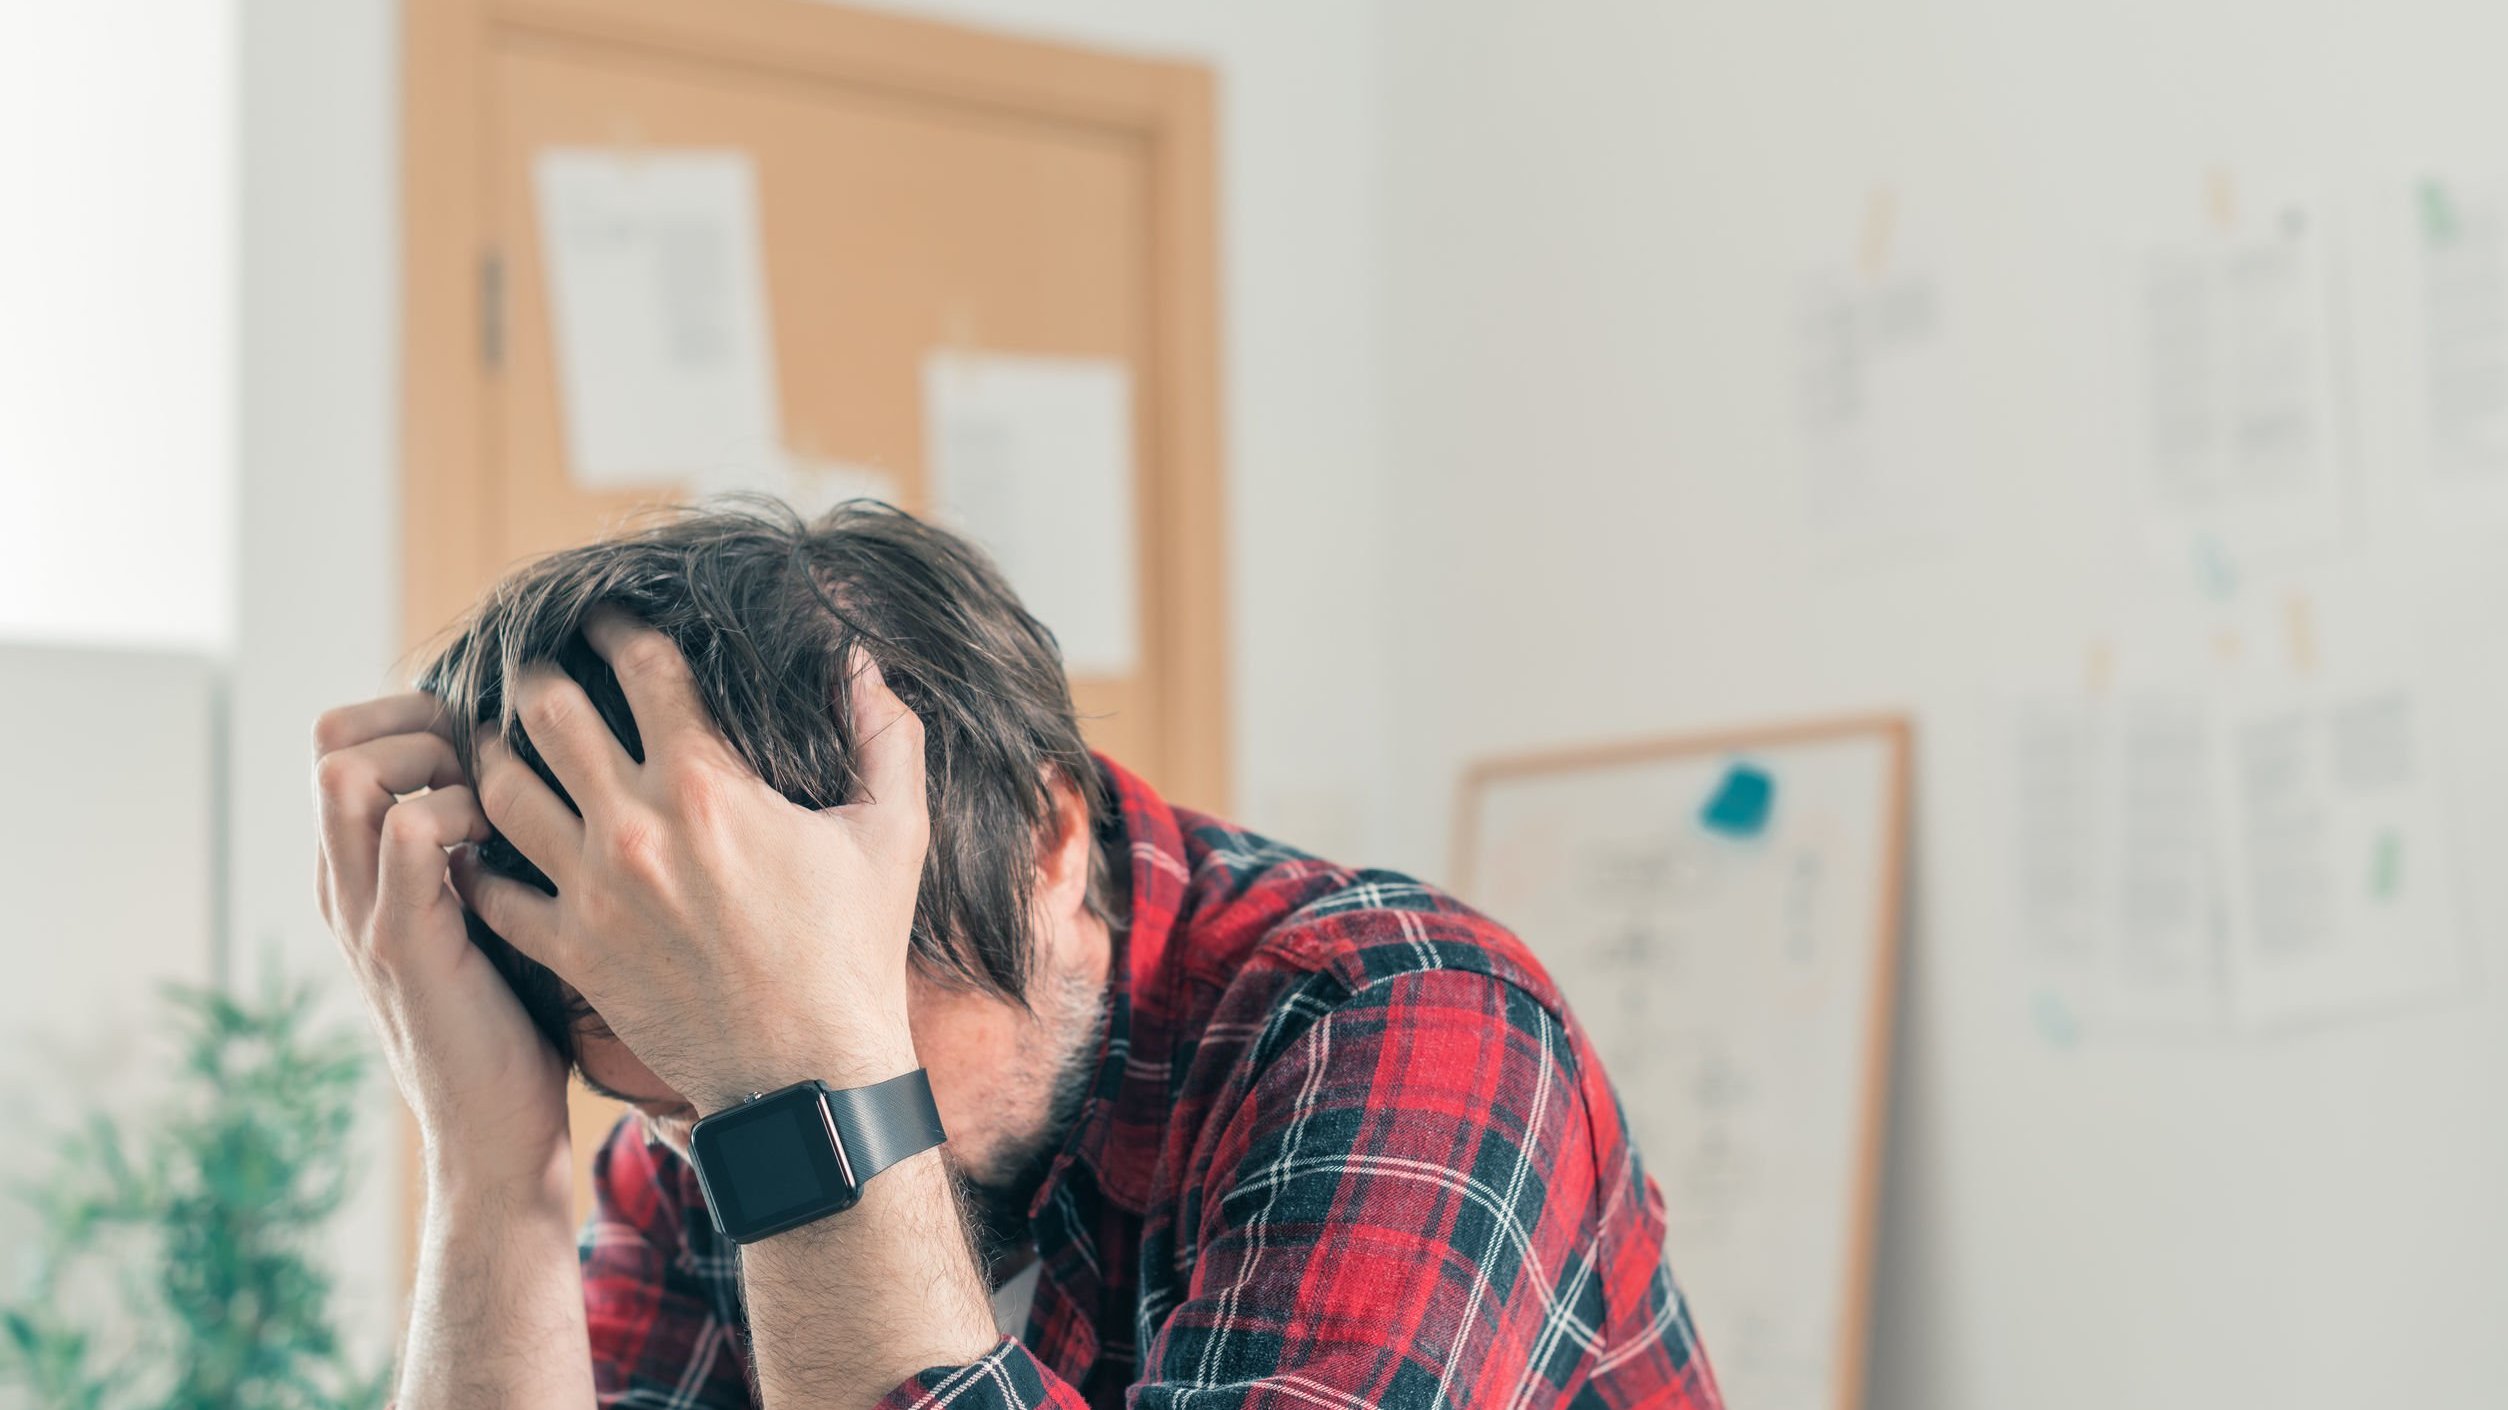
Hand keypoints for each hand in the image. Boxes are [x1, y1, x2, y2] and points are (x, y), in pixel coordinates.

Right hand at [312, 692, 572, 1192]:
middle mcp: (345, 884)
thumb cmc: (516, 1026)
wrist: (497, 1139)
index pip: (342, 742)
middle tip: (493, 764)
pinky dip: (461, 811)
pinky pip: (407, 832)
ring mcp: (365, 913)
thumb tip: (546, 773)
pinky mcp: (404, 945)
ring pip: (347, 772)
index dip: (413, 718)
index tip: (487, 745)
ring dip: (432, 760)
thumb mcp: (492, 918)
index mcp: (360, 874)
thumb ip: (486, 853)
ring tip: (496, 803)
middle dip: (419, 722)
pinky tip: (509, 848)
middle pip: (330, 741)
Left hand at [450, 609, 929, 1114]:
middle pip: (548, 712)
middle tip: (535, 665)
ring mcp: (593, 892)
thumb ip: (886, 735)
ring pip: (500, 791)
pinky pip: (491, 892)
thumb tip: (862, 660)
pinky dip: (475, 860)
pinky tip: (477, 843)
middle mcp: (636, 827)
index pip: (642, 668)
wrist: (810, 1078)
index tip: (603, 614)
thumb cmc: (856, 953)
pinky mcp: (570, 953)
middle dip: (536, 675)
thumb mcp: (894, 833)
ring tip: (496, 740)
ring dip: (492, 755)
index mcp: (709, 785)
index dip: (617, 626)